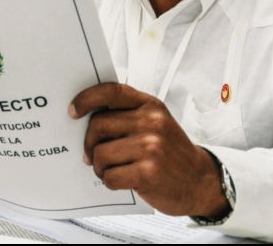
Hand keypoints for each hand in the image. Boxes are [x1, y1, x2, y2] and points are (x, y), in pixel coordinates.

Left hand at [69, 83, 229, 217]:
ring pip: (100, 153)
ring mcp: (152, 148)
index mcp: (150, 106)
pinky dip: (109, 181)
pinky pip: (110, 176)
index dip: (87, 98)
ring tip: (108, 169)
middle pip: (98, 125)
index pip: (111, 92)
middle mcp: (152, 122)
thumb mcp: (155, 124)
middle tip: (92, 155)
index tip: (73, 111)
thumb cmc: (170, 152)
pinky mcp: (149, 173)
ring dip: (99, 166)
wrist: (200, 182)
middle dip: (89, 143)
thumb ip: (127, 115)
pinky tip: (120, 180)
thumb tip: (85, 118)